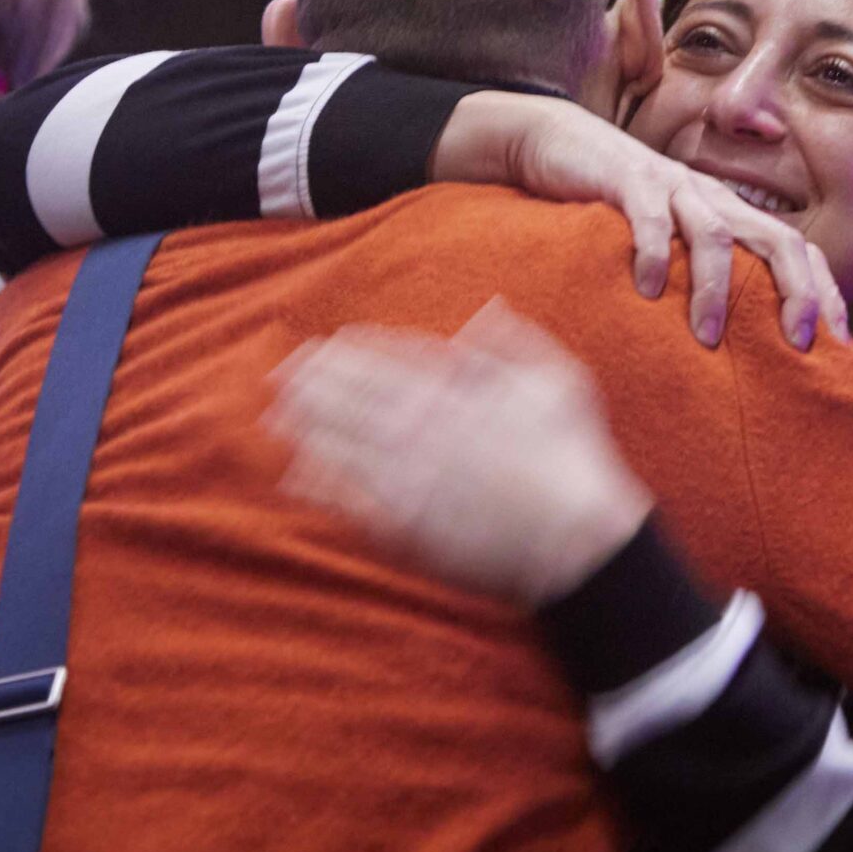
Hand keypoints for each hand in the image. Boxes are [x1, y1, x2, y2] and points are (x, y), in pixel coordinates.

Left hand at [266, 300, 653, 606]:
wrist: (575, 541)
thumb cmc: (575, 459)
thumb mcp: (559, 380)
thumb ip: (516, 341)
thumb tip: (486, 310)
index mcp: (456, 393)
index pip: (390, 362)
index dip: (354, 350)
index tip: (331, 341)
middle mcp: (423, 429)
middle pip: (354, 397)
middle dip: (315, 381)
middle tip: (283, 371)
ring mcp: (409, 477)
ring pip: (342, 443)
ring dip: (306, 426)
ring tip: (277, 414)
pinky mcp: (405, 524)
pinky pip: (349, 499)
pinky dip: (320, 484)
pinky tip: (296, 475)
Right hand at [435, 91, 846, 350]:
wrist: (557, 141)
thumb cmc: (614, 205)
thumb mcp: (664, 242)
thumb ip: (692, 276)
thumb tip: (720, 342)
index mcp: (728, 213)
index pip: (796, 248)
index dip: (822, 291)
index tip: (836, 342)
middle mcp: (712, 198)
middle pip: (777, 238)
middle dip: (796, 290)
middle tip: (797, 342)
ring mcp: (672, 186)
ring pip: (714, 235)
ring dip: (716, 290)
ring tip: (709, 337)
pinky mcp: (628, 179)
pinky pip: (650, 217)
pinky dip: (654, 254)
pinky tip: (648, 290)